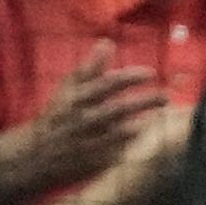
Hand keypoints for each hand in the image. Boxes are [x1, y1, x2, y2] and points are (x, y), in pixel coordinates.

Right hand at [26, 43, 165, 186]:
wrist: (39, 154)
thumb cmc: (59, 115)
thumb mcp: (68, 89)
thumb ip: (90, 68)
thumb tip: (108, 42)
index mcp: (77, 98)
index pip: (109, 84)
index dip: (132, 77)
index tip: (151, 73)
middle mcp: (85, 119)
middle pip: (120, 109)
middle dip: (146, 102)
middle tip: (166, 96)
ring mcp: (91, 142)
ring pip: (123, 133)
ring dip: (144, 123)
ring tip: (159, 116)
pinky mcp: (98, 162)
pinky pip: (122, 152)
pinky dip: (133, 143)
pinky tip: (143, 135)